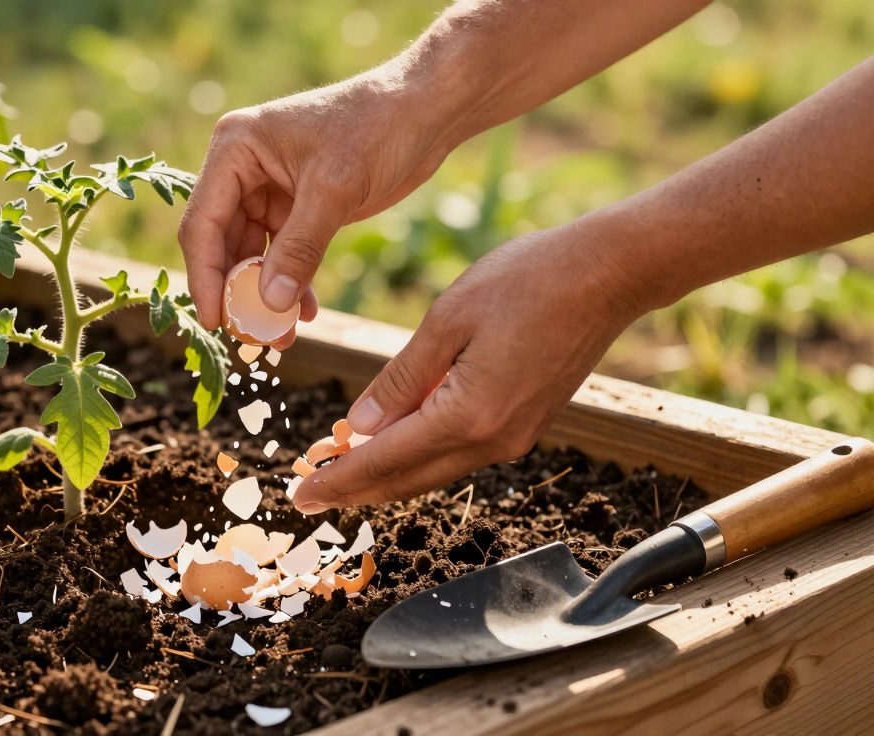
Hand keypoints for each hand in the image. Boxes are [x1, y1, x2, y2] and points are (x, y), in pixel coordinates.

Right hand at [177, 62, 459, 341]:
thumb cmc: (377, 127)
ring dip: (266, 296)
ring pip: (253, 255)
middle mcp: (242, 169)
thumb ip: (299, 249)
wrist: (426, 109)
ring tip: (282, 336)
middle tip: (254, 338)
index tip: (216, 322)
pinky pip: (283, 254)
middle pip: (223, 245)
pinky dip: (292, 284)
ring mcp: (268, 188)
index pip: (203, 224)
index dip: (205, 277)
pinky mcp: (298, 205)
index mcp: (235, 149)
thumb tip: (269, 305)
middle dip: (239, 293)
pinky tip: (308, 312)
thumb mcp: (335, 189)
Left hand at [291, 222, 644, 511]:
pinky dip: (420, 454)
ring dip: (387, 474)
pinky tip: (395, 441)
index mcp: (468, 415)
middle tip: (310, 494)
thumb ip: (402, 378)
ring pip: (434, 469)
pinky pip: (460, 451)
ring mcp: (514, 437)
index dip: (339, 479)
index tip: (302, 494)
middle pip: (409, 478)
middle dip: (356, 489)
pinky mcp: (526, 424)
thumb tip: (360, 425)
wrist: (609, 274)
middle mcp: (493, 440)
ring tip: (341, 471)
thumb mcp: (448, 319)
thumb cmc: (528, 282)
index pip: (387, 460)